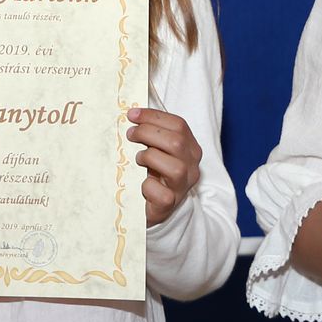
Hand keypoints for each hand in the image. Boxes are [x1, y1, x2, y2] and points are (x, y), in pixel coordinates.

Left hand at [128, 107, 203, 226]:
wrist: (154, 207)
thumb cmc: (153, 174)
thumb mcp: (156, 150)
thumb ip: (152, 135)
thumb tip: (133, 114)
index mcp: (190, 148)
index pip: (179, 125)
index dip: (154, 117)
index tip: (132, 114)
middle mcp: (191, 166)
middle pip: (177, 142)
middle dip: (148, 133)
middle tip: (130, 134)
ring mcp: (183, 186)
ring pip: (175, 167)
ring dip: (150, 158)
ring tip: (138, 159)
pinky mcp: (170, 204)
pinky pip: (161, 193)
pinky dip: (148, 186)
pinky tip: (141, 183)